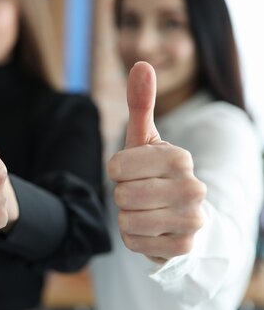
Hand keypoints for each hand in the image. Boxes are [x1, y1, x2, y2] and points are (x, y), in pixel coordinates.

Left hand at [107, 61, 205, 262]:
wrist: (181, 216)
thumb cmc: (155, 173)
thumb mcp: (145, 139)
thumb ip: (140, 103)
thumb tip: (141, 62)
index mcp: (179, 157)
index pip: (116, 166)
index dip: (117, 171)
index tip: (134, 171)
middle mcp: (193, 187)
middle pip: (122, 194)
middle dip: (122, 195)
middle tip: (140, 193)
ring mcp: (192, 220)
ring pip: (126, 219)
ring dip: (127, 217)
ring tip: (146, 210)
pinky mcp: (183, 247)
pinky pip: (134, 242)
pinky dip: (134, 238)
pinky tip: (151, 230)